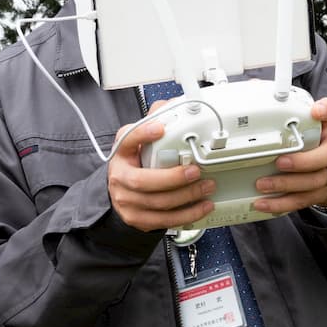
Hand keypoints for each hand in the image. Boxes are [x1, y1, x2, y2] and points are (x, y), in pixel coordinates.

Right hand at [107, 99, 216, 231]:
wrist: (120, 193)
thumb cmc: (133, 165)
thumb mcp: (138, 143)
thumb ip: (152, 123)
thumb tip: (170, 107)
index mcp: (121, 154)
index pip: (127, 140)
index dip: (142, 134)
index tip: (159, 128)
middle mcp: (119, 178)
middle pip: (143, 181)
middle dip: (174, 178)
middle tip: (196, 171)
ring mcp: (127, 202)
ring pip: (158, 203)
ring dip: (187, 196)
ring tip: (207, 187)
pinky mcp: (138, 219)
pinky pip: (165, 220)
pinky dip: (187, 214)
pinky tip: (203, 206)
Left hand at [250, 98, 326, 213]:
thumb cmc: (309, 144)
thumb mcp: (300, 124)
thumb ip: (280, 108)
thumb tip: (253, 88)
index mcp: (326, 128)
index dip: (326, 110)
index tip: (316, 111)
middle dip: (302, 161)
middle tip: (279, 162)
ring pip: (314, 181)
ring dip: (287, 184)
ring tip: (263, 184)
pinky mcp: (320, 193)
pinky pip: (302, 200)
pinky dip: (282, 203)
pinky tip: (263, 203)